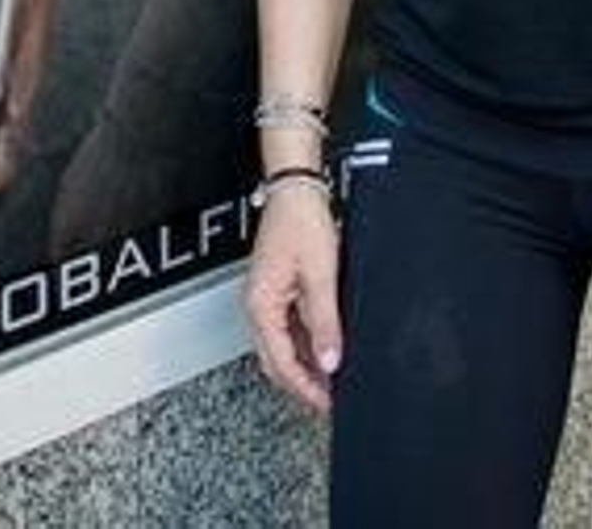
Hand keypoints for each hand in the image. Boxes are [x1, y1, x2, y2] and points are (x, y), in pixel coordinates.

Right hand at [245, 181, 343, 415]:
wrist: (296, 187)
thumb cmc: (301, 220)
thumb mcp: (320, 275)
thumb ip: (325, 321)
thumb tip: (330, 361)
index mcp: (261, 306)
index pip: (281, 363)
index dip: (305, 388)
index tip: (327, 403)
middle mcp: (258, 306)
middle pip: (277, 360)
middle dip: (303, 383)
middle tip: (331, 399)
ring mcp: (267, 298)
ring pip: (284, 346)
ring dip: (306, 363)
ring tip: (333, 376)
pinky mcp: (278, 288)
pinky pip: (290, 327)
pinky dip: (307, 343)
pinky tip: (327, 346)